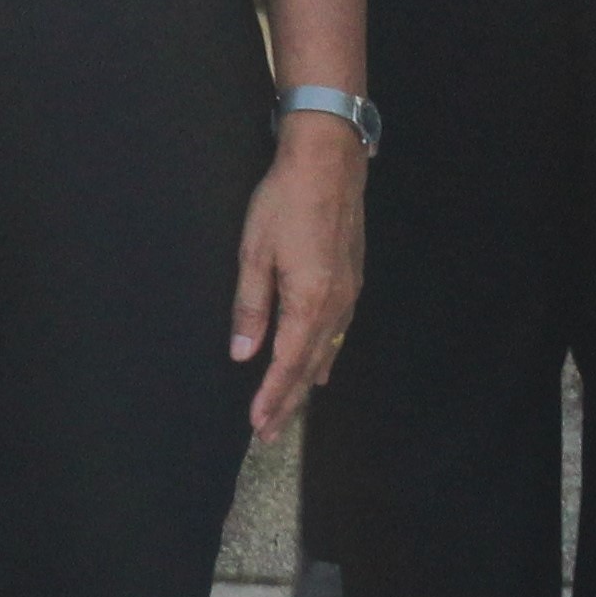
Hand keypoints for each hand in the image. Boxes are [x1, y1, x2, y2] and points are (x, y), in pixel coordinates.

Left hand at [229, 113, 366, 441]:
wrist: (328, 162)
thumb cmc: (285, 202)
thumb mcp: (254, 253)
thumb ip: (250, 307)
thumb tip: (242, 353)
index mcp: (310, 302)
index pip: (287, 363)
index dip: (272, 397)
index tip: (258, 424)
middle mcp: (336, 305)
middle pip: (310, 365)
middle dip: (288, 401)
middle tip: (269, 434)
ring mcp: (349, 293)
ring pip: (326, 351)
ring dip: (305, 383)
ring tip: (289, 410)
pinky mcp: (353, 280)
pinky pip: (338, 332)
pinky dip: (324, 356)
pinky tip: (321, 367)